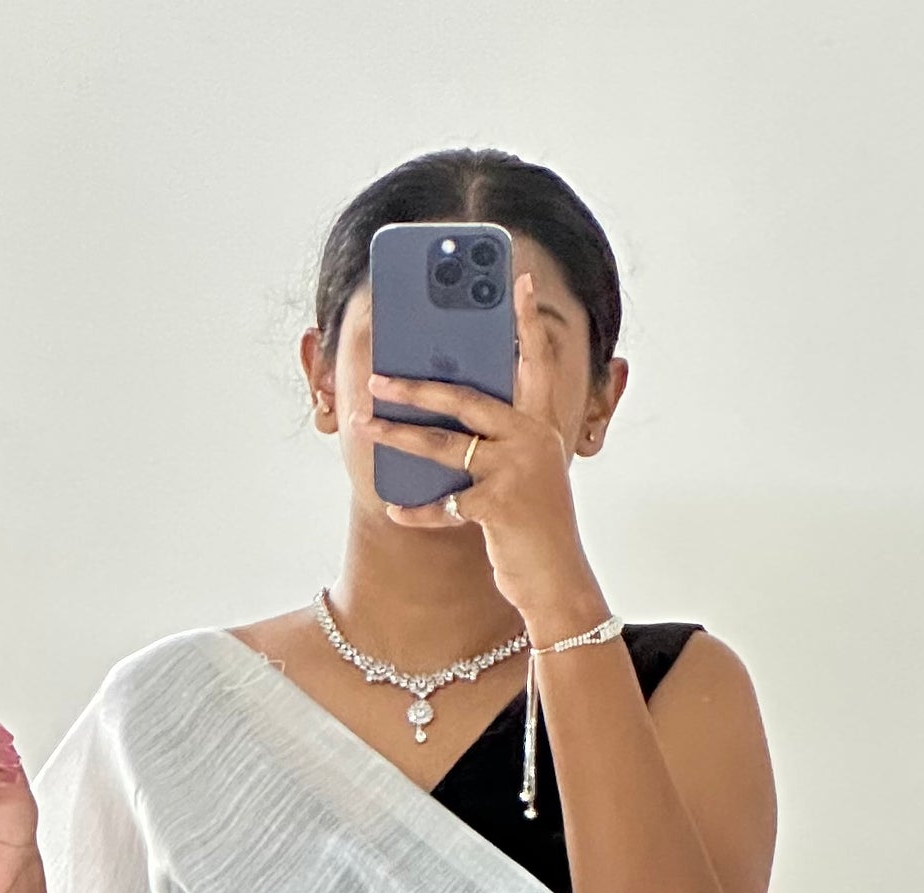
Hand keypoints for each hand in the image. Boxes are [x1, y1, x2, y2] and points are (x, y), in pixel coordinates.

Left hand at [364, 272, 608, 644]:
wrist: (559, 582)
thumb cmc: (534, 526)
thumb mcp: (524, 474)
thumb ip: (495, 441)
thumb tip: (438, 413)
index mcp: (540, 426)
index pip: (537, 362)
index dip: (528, 322)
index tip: (519, 280)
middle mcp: (532, 440)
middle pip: (466, 399)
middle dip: (417, 387)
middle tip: (379, 377)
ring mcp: (516, 472)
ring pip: (445, 445)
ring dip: (398, 435)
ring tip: (364, 424)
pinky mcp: (498, 508)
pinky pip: (443, 504)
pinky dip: (417, 510)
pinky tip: (396, 509)